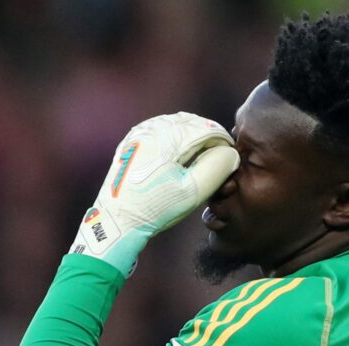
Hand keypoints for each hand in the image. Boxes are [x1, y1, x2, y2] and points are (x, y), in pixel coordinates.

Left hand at [70, 113, 239, 275]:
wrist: (118, 220)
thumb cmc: (156, 208)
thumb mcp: (194, 191)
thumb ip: (217, 168)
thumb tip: (230, 153)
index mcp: (168, 137)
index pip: (208, 129)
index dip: (224, 142)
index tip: (229, 158)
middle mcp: (152, 128)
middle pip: (192, 123)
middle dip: (209, 137)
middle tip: (218, 157)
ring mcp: (140, 133)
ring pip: (177, 124)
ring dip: (193, 136)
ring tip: (201, 158)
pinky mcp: (132, 141)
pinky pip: (161, 130)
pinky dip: (175, 139)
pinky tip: (180, 157)